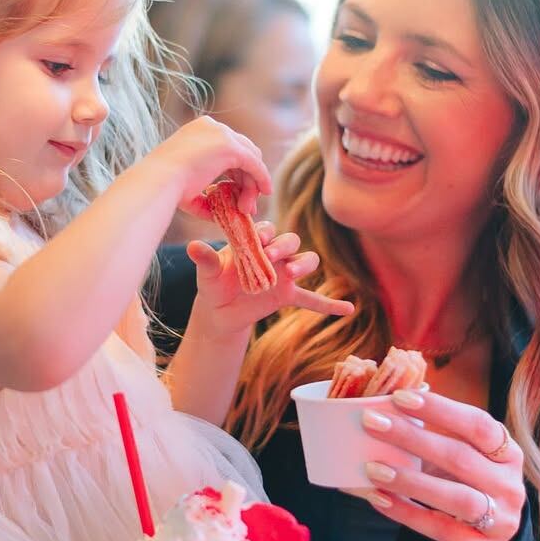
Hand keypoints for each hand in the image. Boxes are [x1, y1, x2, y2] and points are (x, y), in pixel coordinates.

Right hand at [147, 116, 270, 218]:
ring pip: (250, 159)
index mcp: (198, 130)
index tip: (237, 193)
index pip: (227, 147)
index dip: (236, 171)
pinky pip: (254, 164)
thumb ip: (205, 193)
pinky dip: (261, 178)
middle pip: (243, 151)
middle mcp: (212, 127)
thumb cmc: (166, 187)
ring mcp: (222, 134)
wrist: (158, 181)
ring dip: (251, 185)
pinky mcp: (231, 147)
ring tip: (246, 208)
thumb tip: (217, 210)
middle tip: (246, 205)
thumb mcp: (187, 186)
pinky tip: (264, 192)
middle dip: (247, 179)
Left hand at [187, 223, 353, 337]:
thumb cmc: (213, 284)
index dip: (265, 232)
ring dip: (303, 264)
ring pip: (306, 261)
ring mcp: (284, 274)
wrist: (219, 311)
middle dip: (284, 246)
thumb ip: (204, 260)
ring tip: (293, 273)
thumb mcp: (207, 274)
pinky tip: (348, 310)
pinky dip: (329, 305)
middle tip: (272, 257)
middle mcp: (274, 253)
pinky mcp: (288, 295)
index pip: (266, 229)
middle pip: (291, 241)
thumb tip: (191, 247)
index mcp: (254, 241)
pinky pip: (312, 299)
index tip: (258, 239)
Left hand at [356, 389, 525, 540]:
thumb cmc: (464, 487)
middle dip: (413, 438)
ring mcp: (501, 519)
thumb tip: (386, 408)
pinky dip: (407, 513)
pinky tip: (379, 499)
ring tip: (372, 468)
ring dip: (412, 481)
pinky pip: (441, 529)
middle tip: (372, 424)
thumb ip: (437, 436)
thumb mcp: (461, 459)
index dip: (440, 409)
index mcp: (507, 452)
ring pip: (457, 497)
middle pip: (461, 458)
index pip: (478, 424)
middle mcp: (510, 484)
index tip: (400, 398)